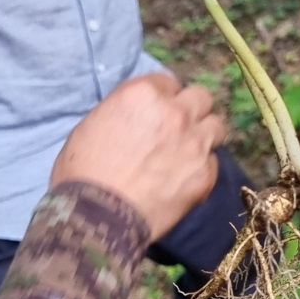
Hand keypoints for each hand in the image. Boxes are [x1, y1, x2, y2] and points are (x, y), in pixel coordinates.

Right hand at [50, 72, 225, 240]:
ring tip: (188, 151)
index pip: (168, 82)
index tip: (157, 113)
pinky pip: (212, 162)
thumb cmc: (83, 171)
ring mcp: (195, 143)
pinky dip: (201, 168)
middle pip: (201, 98)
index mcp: (144, 94)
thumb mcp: (95, 123)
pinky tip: (184, 179)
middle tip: (177, 128)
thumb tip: (140, 117)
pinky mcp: (205, 175)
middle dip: (190, 110)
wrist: (97, 216)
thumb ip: (127, 112)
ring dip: (203, 135)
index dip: (163, 98)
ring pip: (216, 127)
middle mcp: (176, 113)